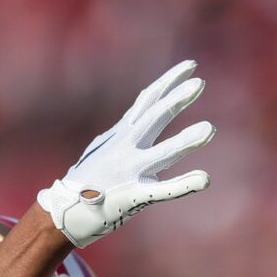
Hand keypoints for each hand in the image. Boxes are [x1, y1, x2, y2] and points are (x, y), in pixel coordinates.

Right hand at [37, 61, 214, 247]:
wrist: (66, 209)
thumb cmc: (88, 178)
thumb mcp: (103, 146)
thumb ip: (123, 131)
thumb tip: (134, 117)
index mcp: (122, 133)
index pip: (148, 100)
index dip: (169, 82)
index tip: (190, 66)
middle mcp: (126, 147)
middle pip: (154, 118)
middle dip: (176, 99)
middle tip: (199, 83)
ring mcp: (130, 171)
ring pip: (162, 152)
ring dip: (186, 141)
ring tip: (209, 129)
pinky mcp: (133, 196)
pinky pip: (163, 190)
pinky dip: (184, 184)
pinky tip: (204, 179)